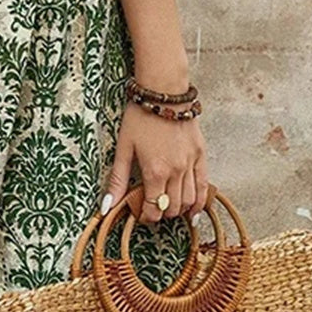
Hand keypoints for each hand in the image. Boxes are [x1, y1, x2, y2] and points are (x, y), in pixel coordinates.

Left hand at [101, 101, 208, 226]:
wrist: (163, 94)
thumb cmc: (140, 117)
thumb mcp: (123, 148)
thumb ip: (117, 180)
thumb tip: (106, 207)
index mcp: (155, 171)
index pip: (153, 209)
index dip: (146, 217)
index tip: (140, 214)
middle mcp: (176, 171)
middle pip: (171, 208)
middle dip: (161, 215)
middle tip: (152, 210)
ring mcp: (191, 164)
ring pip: (190, 201)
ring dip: (179, 210)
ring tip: (168, 207)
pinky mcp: (201, 155)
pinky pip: (205, 186)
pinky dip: (200, 201)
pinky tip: (194, 209)